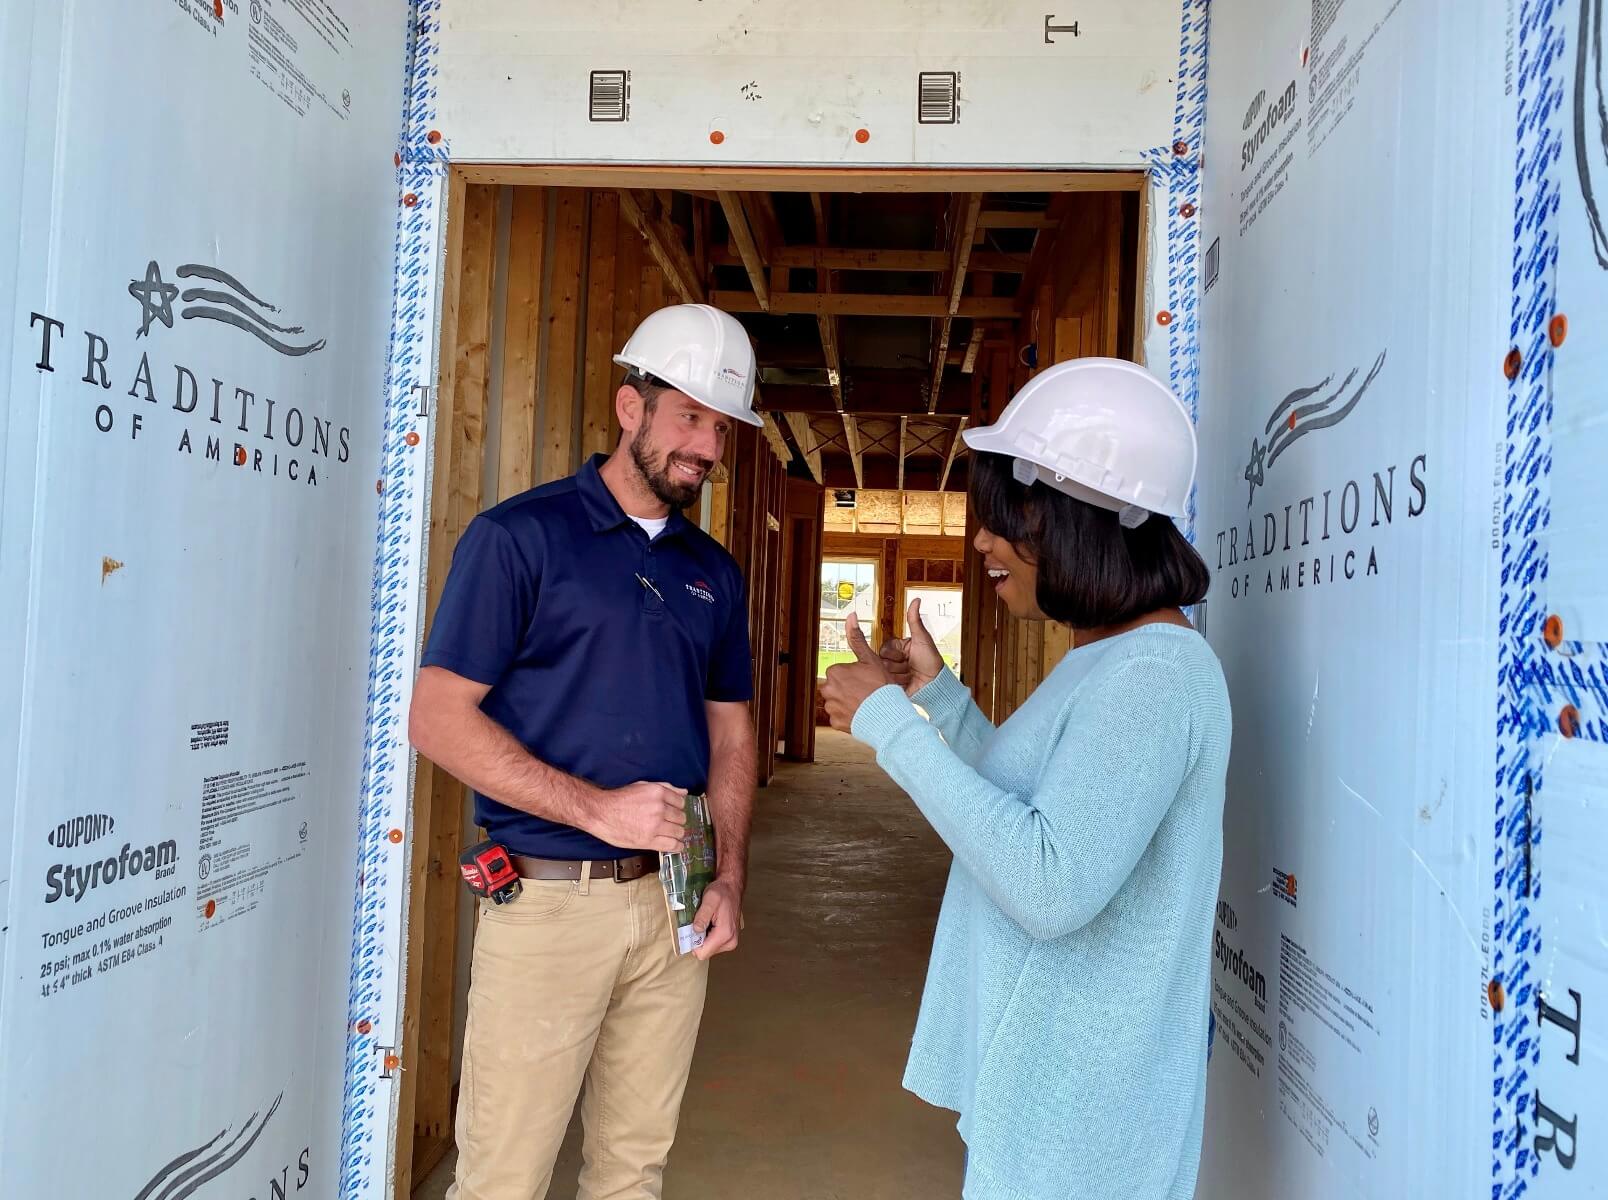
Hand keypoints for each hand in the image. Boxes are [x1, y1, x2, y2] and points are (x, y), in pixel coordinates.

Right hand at [579, 781, 687, 852]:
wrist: (601, 812)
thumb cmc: (620, 799)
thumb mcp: (643, 786)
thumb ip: (665, 788)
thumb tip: (684, 792)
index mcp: (658, 793)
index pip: (681, 802)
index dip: (677, 808)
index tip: (674, 812)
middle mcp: (659, 808)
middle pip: (681, 818)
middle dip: (677, 821)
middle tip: (669, 823)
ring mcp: (655, 825)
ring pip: (679, 831)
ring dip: (676, 833)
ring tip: (670, 834)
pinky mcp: (649, 840)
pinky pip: (672, 845)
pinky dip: (677, 846)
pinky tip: (676, 845)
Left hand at [691, 877, 742, 959]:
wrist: (732, 888)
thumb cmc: (722, 892)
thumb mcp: (709, 899)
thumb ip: (702, 916)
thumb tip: (695, 931)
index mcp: (725, 934)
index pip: (703, 953)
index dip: (693, 944)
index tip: (691, 930)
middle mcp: (730, 941)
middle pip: (705, 952)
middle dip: (698, 940)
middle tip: (699, 923)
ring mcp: (731, 942)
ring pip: (709, 949)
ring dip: (703, 937)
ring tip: (706, 922)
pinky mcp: (730, 940)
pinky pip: (713, 945)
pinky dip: (709, 936)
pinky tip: (710, 924)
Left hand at [820, 611, 894, 731]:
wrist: (888, 715)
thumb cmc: (881, 686)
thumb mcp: (870, 659)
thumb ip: (857, 638)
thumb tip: (851, 615)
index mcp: (834, 672)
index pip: (840, 672)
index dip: (854, 676)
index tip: (865, 680)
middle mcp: (828, 689)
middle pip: (836, 686)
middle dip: (848, 689)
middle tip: (865, 692)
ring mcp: (831, 707)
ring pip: (837, 702)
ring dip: (847, 702)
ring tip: (864, 704)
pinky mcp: (835, 722)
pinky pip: (839, 717)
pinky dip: (848, 716)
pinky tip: (861, 714)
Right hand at [882, 597, 945, 697]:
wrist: (936, 684)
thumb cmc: (932, 661)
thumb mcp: (922, 638)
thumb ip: (914, 620)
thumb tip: (916, 600)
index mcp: (899, 649)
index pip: (885, 648)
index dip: (895, 653)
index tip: (906, 654)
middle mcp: (894, 661)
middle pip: (883, 661)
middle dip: (898, 664)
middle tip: (910, 665)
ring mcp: (892, 674)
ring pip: (884, 672)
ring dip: (899, 674)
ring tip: (911, 675)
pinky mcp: (892, 686)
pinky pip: (886, 684)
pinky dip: (898, 683)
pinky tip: (908, 682)